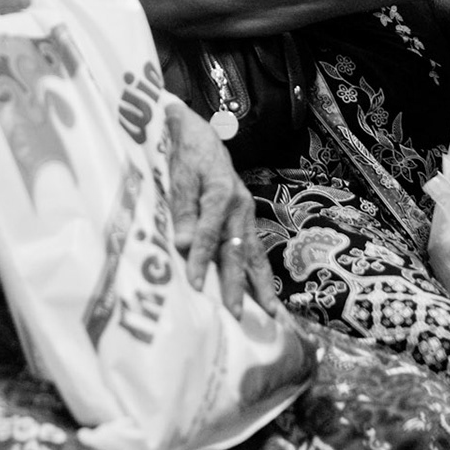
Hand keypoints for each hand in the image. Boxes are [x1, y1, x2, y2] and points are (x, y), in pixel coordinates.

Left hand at [165, 101, 280, 317]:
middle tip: (234, 313)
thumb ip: (183, 209)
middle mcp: (239, 206)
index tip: (196, 285)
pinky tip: (267, 298)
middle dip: (236, 284)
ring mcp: (247, 214)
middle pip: (236, 250)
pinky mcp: (248, 220)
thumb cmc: (187, 154)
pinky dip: (262, 276)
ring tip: (269, 314)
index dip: (202, 260)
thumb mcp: (180, 175)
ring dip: (261, 286)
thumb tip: (183, 244)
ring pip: (254, 254)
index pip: (209, 233)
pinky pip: (256, 252)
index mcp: (221, 192)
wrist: (202, 135)